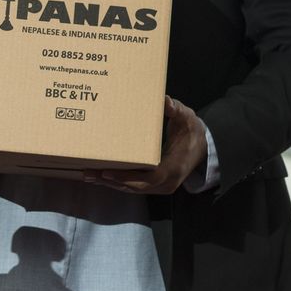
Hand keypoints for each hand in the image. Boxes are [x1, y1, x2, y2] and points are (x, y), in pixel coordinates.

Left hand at [85, 96, 207, 194]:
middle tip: (88, 172)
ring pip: (132, 188)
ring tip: (87, 174)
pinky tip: (100, 176)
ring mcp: (160, 186)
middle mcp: (166, 182)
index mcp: (174, 167)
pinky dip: (116, 182)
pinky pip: (133, 186)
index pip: (149, 178)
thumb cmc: (191, 132)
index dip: (127, 177)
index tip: (108, 172)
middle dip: (110, 181)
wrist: (202, 147)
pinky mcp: (154, 185)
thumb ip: (176, 110)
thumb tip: (166, 101)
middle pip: (135, 186)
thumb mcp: (187, 118)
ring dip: (109, 183)